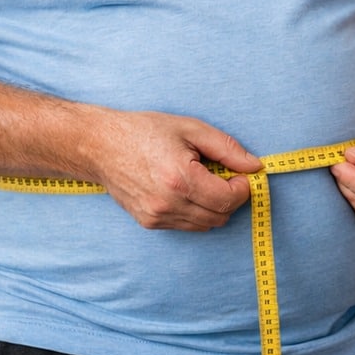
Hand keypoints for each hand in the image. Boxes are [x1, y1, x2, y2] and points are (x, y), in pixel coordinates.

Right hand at [88, 111, 259, 230]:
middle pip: (221, 216)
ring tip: (202, 180)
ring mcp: (156, 217)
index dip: (243, 187)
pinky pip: (187, 225)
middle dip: (231, 197)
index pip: (229, 200)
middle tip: (223, 175)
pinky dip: (196, 211)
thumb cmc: (144, 132)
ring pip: (206, 224)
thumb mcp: (191, 129)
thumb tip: (255, 166)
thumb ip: (227, 149)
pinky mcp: (149, 223)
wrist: (99, 145)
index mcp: (180, 179)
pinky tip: (186, 190)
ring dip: (214, 206)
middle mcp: (168, 204)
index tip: (240, 173)